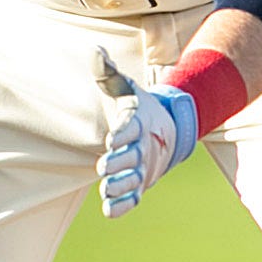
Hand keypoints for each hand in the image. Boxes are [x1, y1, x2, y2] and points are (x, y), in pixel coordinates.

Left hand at [94, 49, 199, 217]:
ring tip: (106, 190)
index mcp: (138, 121)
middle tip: (104, 167)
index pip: (132, 127)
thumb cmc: (136, 106)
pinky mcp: (141, 182)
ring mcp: (143, 166)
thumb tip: (95, 50)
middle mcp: (143, 146)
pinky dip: (124, 205)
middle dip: (120, 163)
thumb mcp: (123, 87)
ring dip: (120, 186)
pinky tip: (109, 211)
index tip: (111, 139)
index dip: (123, 134)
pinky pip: (134, 197)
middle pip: (133, 156)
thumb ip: (108, 72)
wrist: (166, 127)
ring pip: (133, 179)